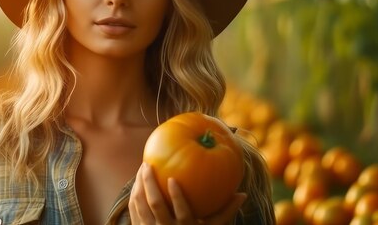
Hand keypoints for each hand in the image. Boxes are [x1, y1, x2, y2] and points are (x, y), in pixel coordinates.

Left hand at [129, 163, 245, 224]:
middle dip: (150, 184)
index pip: (181, 212)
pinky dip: (134, 195)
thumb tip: (243, 194)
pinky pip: (134, 210)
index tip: (172, 179)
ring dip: (139, 186)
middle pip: (155, 205)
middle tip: (148, 166)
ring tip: (142, 168)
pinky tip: (137, 181)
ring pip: (141, 206)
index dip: (176, 196)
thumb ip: (226, 212)